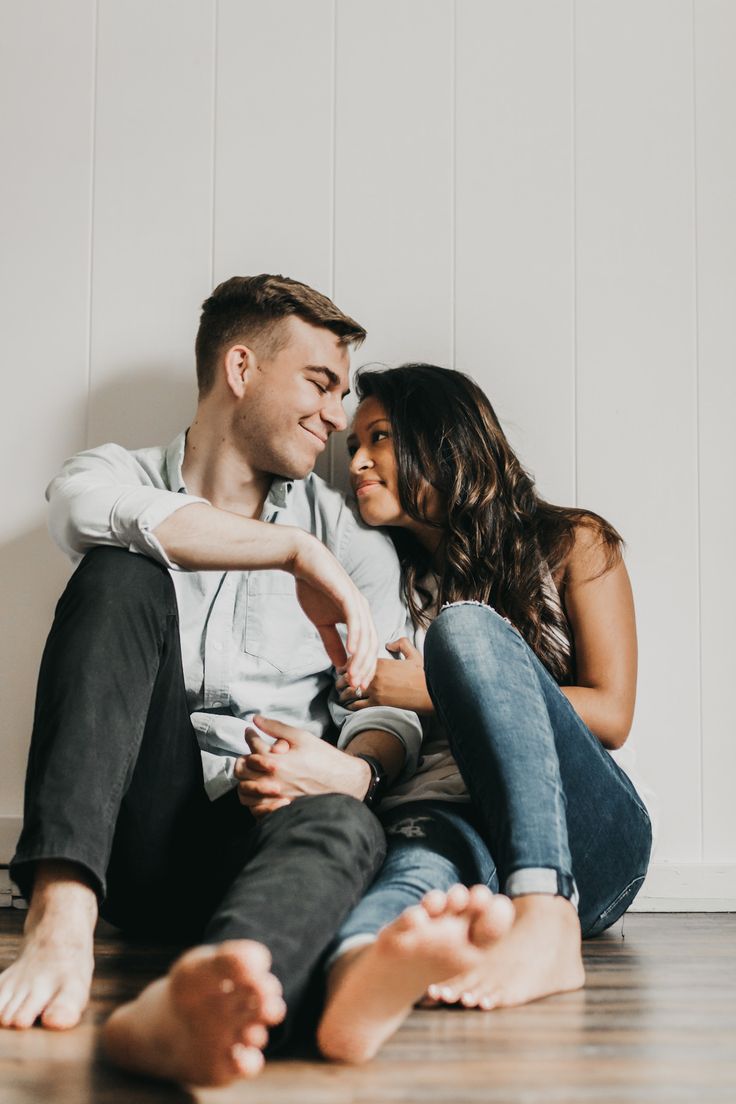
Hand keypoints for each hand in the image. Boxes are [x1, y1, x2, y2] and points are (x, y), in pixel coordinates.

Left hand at [234, 715, 371, 816]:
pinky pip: (255, 807)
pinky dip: (254, 796)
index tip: (250, 731)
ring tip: (253, 769)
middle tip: (249, 752)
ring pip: (245, 791)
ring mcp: (274, 798)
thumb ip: (276, 727)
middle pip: (241, 770)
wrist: (344, 782)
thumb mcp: (302, 737)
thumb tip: (255, 719)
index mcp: (276, 762)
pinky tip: (260, 786)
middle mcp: (272, 782)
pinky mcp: (280, 809)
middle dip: (243, 758)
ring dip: (246, 778)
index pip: (251, 747)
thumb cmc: (324, 758)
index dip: (250, 735)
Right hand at [288, 531, 377, 691]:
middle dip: (365, 668)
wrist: (303, 563)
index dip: (364, 668)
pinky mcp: (347, 595)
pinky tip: (351, 651)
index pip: (367, 648)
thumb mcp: (322, 622)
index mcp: (359, 617)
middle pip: (370, 645)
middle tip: (357, 687)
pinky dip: (355, 636)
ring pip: (365, 636)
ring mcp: (357, 602)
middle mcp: (363, 611)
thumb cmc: (313, 589)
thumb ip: (332, 642)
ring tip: (354, 675)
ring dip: (360, 658)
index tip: (357, 686)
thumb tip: (339, 663)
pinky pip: (354, 620)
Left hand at [336, 637, 432, 712]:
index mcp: (380, 661)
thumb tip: (389, 643)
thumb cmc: (424, 673)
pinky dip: (351, 706)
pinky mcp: (378, 703)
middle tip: (338, 683)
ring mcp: (375, 690)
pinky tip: (349, 706)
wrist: (430, 692)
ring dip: (343, 694)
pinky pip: (358, 705)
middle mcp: (374, 675)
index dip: (346, 665)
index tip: (343, 669)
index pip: (353, 660)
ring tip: (341, 696)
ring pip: (350, 692)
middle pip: (347, 676)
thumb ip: (401, 643)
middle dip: (341, 680)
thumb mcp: (413, 653)